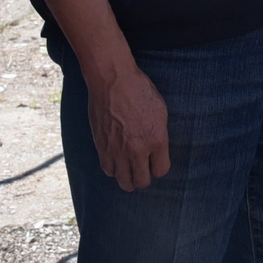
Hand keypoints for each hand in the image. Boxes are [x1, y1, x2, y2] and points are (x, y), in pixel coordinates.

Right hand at [86, 59, 170, 191]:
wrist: (112, 80)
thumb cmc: (139, 90)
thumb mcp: (160, 110)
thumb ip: (160, 134)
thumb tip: (158, 149)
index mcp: (156, 139)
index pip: (161, 170)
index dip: (158, 167)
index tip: (155, 161)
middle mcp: (137, 149)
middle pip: (142, 181)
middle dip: (144, 177)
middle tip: (142, 168)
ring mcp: (118, 150)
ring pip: (124, 181)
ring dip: (128, 177)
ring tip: (129, 168)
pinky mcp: (102, 147)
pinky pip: (108, 170)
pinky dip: (113, 169)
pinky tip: (117, 161)